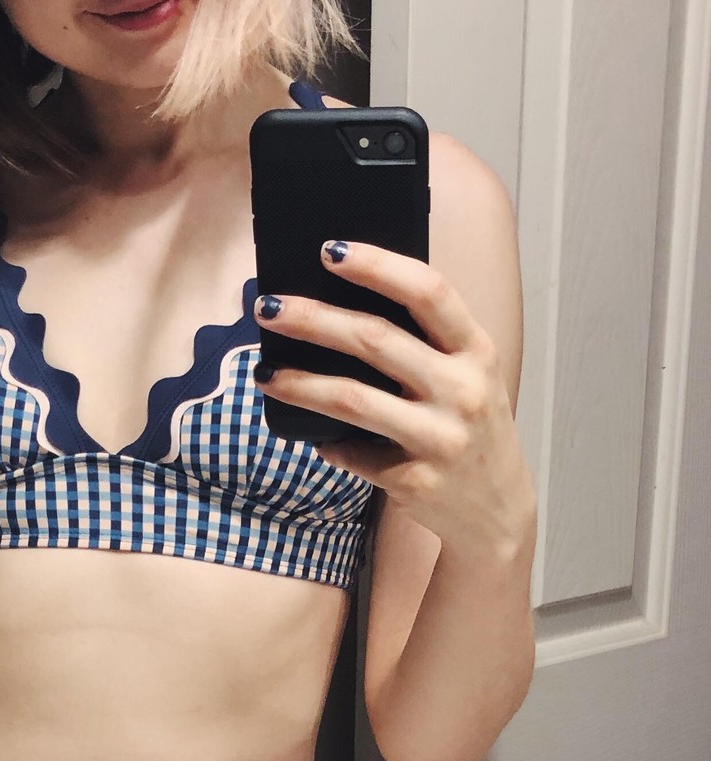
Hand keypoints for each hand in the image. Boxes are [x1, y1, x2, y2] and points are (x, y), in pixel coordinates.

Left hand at [254, 238, 535, 559]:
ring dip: (299, 383)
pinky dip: (327, 443)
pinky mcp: (416, 480)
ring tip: (263, 373)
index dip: (378, 266)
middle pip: (375, 340)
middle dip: (313, 319)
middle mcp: (464, 390)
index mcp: (476, 351)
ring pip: (352, 399)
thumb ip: (423, 345)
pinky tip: (313, 438)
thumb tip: (336, 306)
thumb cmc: (466, 427)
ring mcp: (441, 438)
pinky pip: (351, 453)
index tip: (329, 250)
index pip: (429, 292)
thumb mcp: (466, 378)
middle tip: (267, 307)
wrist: (497, 510)